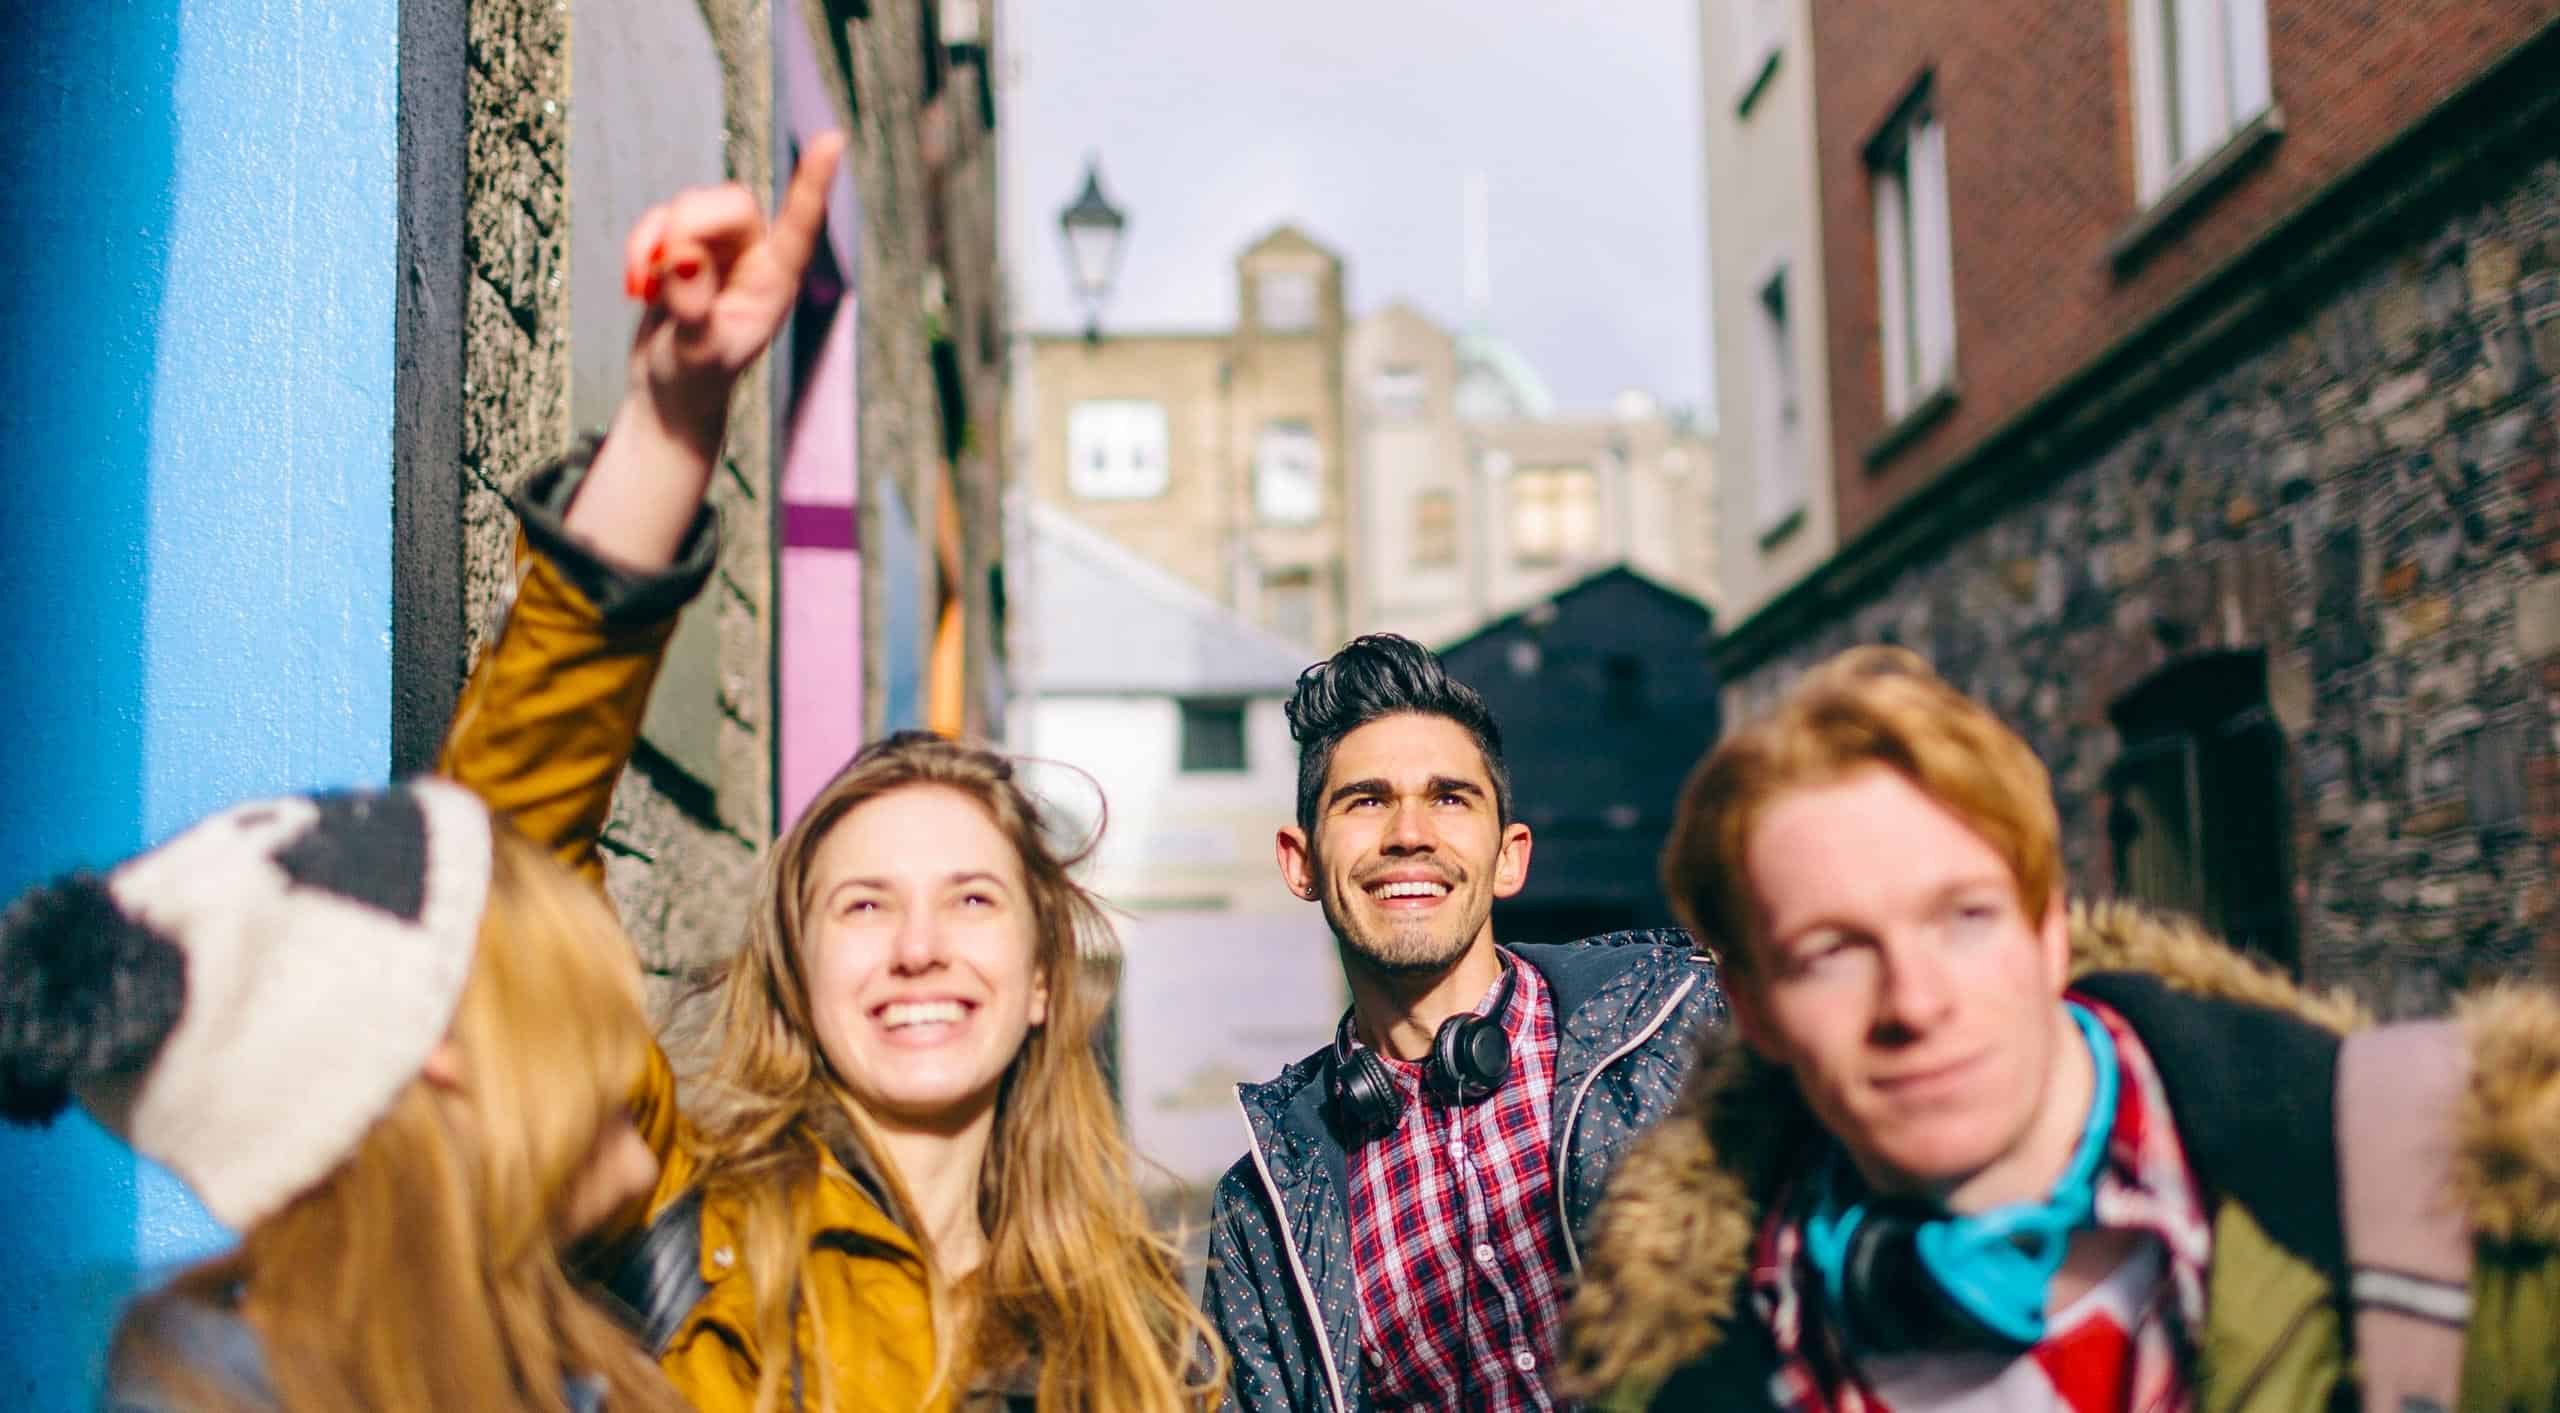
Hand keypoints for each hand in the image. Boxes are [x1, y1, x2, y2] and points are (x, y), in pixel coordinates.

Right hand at [621, 132, 845, 451]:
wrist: (669, 396)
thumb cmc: (695, 384)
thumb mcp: (696, 352)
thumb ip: (693, 306)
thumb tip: (683, 255)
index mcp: (775, 283)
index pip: (799, 226)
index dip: (813, 183)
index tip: (833, 139)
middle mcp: (754, 259)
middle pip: (727, 203)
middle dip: (686, 226)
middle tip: (662, 273)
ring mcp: (719, 251)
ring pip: (689, 205)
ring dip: (656, 241)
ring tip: (648, 290)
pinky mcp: (686, 249)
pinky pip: (661, 221)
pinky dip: (641, 246)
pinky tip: (639, 287)